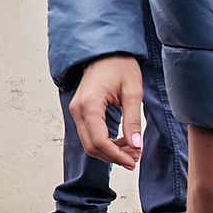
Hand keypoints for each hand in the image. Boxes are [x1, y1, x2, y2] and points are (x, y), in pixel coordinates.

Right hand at [67, 55, 144, 171]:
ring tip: (131, 151)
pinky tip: (121, 142)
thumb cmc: (119, 65)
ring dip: (109, 151)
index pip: (99, 141)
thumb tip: (136, 145)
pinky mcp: (80, 111)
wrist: (106, 51)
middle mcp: (78, 109)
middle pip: (92, 146)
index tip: (133, 161)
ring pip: (89, 143)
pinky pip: (89, 134)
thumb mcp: (133, 92)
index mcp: (90, 104)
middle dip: (113, 157)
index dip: (116, 156)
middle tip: (135, 159)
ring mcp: (76, 110)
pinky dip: (104, 143)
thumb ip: (133, 120)